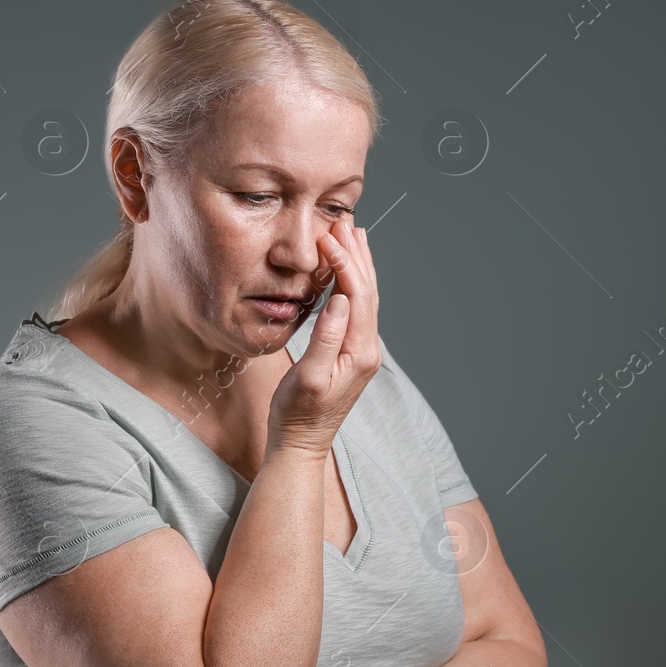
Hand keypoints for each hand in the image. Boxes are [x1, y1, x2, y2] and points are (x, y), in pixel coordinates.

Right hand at [265, 220, 380, 458]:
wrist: (300, 444)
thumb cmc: (297, 416)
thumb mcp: (308, 378)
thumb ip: (326, 339)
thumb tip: (340, 301)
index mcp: (360, 352)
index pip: (358, 296)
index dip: (346, 263)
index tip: (330, 237)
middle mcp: (368, 349)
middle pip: (367, 291)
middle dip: (356, 255)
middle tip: (343, 223)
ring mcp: (361, 350)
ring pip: (365, 297)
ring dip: (358, 265)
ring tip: (350, 235)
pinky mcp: (351, 352)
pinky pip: (356, 309)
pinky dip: (351, 283)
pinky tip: (343, 272)